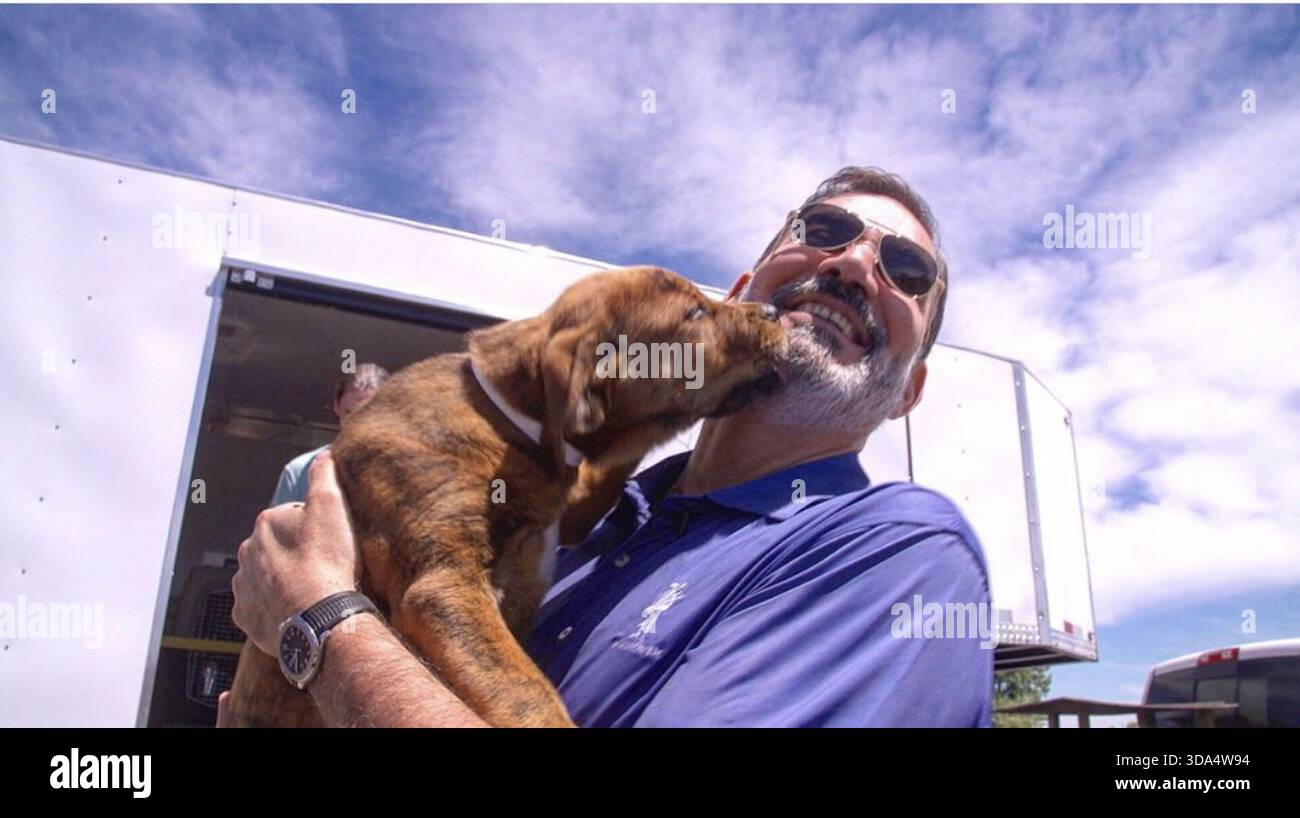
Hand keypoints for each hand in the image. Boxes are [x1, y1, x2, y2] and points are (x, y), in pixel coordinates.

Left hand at [232, 450, 359, 654]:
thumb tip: (324, 454)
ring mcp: (243, 586)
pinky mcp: (245, 616)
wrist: (319, 617)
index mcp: (266, 522)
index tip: (329, 542)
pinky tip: (293, 609)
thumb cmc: (327, 562)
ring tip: (308, 591)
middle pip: (275, 547)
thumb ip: (324, 476)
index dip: (314, 529)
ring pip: (263, 577)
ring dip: (280, 581)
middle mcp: (247, 552)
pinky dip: (272, 608)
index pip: (291, 517)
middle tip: (321, 567)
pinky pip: (257, 607)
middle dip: (293, 554)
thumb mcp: (333, 507)